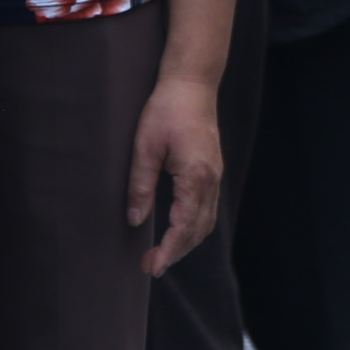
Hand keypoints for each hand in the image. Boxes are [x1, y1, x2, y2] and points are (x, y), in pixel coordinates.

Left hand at [127, 75, 222, 276]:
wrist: (192, 84)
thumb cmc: (166, 109)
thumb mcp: (145, 146)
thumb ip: (140, 185)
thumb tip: (134, 220)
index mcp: (195, 177)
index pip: (183, 227)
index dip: (167, 250)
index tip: (150, 266)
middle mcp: (210, 181)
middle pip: (198, 231)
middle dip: (176, 252)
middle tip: (150, 265)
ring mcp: (215, 175)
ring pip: (206, 222)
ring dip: (186, 242)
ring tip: (163, 253)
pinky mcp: (212, 170)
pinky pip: (207, 209)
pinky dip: (194, 226)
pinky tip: (178, 229)